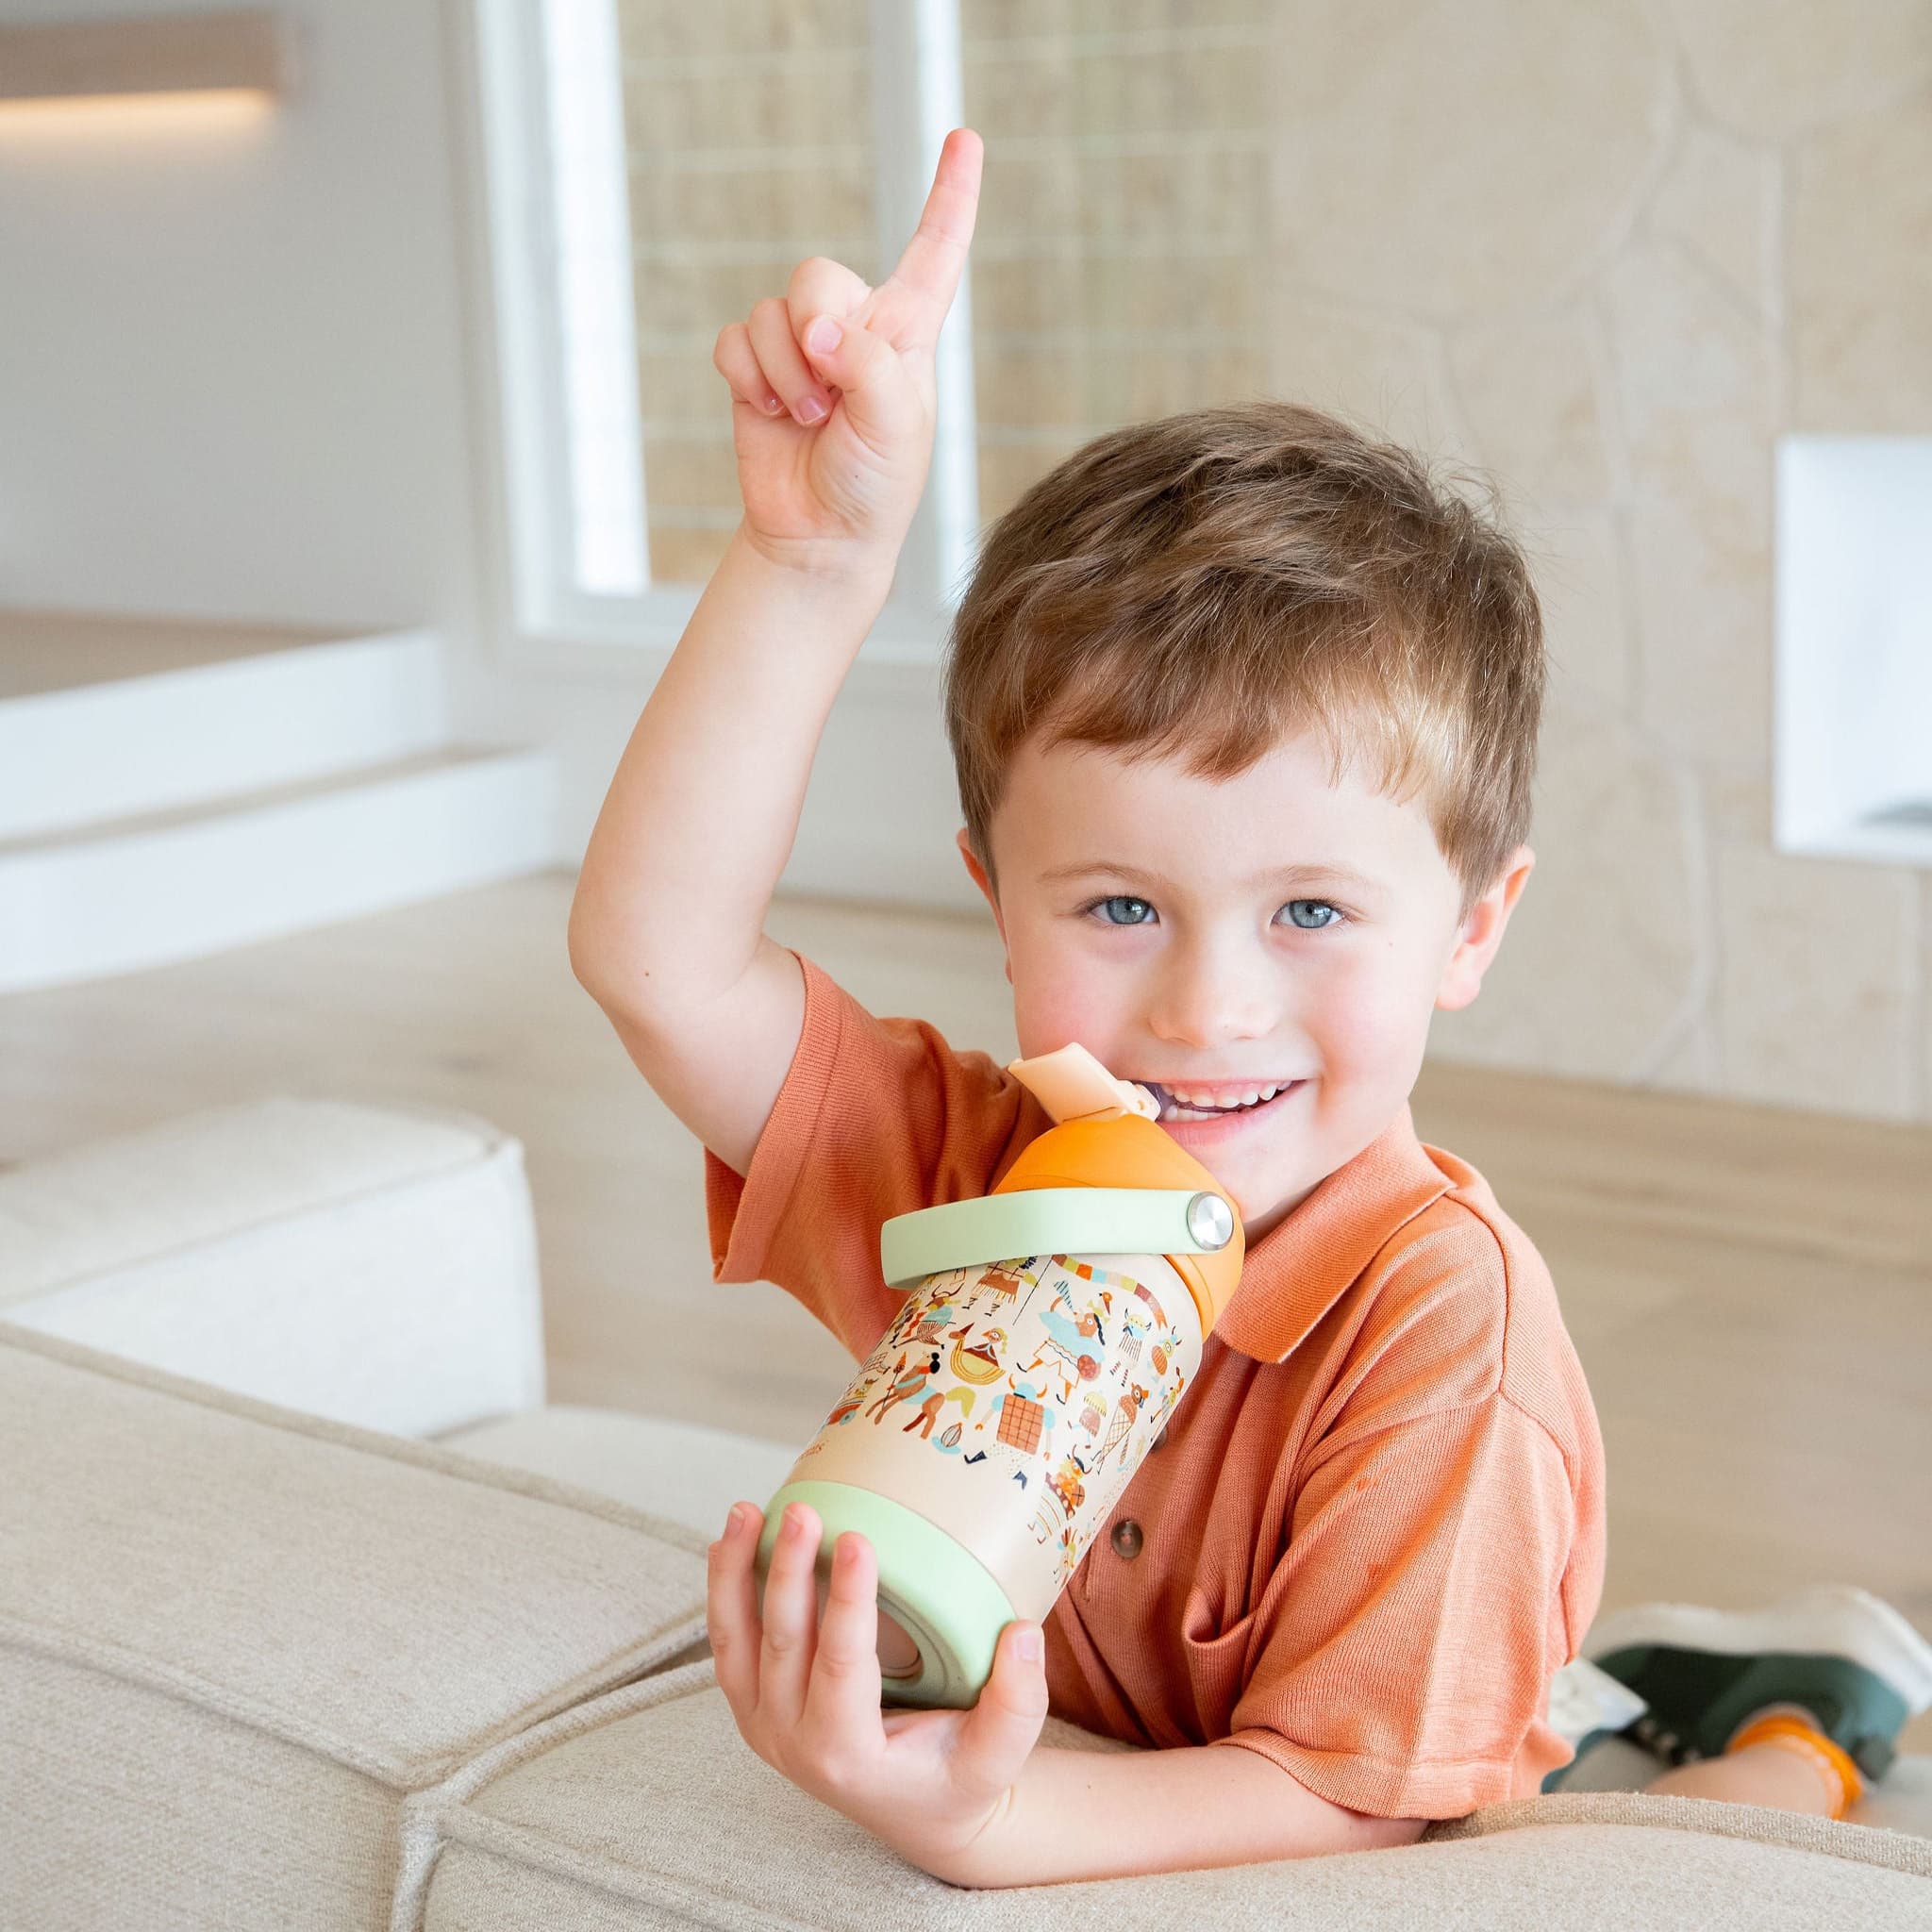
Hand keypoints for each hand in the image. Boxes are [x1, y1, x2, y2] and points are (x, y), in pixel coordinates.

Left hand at [707, 1496, 1049, 1880]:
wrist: (916, 1811)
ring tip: (747, 1510)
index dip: (848, 1603)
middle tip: (805, 1509)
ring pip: (735, 1639)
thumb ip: (1018, 1703)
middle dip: (789, 1570)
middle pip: (781, 1643)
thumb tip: (1024, 1633)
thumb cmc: (960, 1778)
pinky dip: (724, 1589)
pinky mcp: (752, 1704)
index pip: (841, 1668)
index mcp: (847, 1755)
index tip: (859, 1540)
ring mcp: (763, 1725)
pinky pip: (728, 1641)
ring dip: (736, 1571)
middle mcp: (792, 1743)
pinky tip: (730, 1538)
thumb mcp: (1000, 1758)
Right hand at [709, 127, 982, 581]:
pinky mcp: (755, 369)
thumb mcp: (895, 425)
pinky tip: (768, 413)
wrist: (820, 536)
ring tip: (807, 420)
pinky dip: (747, 378)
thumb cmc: (875, 485)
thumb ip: (867, 365)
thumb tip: (816, 331)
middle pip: (818, 275)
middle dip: (813, 331)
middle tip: (827, 395)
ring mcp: (801, 347)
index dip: (950, 196)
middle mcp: (854, 328)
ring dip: (783, 373)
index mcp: (906, 332)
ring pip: (771, 312)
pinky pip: (734, 340)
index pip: (935, 251)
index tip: (964, 139)